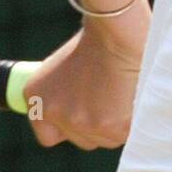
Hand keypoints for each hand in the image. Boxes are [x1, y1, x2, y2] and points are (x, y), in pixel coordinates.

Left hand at [21, 0, 151, 149]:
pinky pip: (124, 136)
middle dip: (94, 125)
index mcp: (37, 96)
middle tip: (107, 99)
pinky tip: (133, 98)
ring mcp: (84, 123)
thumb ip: (63, 94)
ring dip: (114, 124)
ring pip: (104, 139)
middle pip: (82, 139)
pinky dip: (131, 122)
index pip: (48, 135)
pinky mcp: (111, 129)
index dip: (65, 127)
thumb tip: (74, 108)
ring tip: (121, 92)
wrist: (118, 32)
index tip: (78, 118)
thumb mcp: (65, 64)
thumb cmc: (98, 39)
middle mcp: (56, 114)